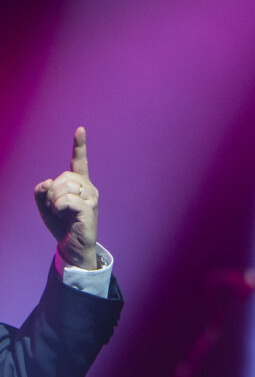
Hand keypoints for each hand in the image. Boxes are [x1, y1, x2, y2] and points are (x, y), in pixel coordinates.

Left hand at [34, 127, 98, 269]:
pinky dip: (59, 207)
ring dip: (54, 200)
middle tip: (57, 208)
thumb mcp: (45, 206)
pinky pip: (66, 200)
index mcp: (80, 185)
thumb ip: (41, 192)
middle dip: (52, 192)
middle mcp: (88, 188)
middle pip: (62, 176)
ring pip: (63, 186)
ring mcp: (91, 197)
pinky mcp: (89, 208)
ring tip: (61, 212)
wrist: (73, 247)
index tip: (80, 129)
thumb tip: (46, 181)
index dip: (79, 145)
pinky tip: (65, 215)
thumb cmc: (63, 225)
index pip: (79, 162)